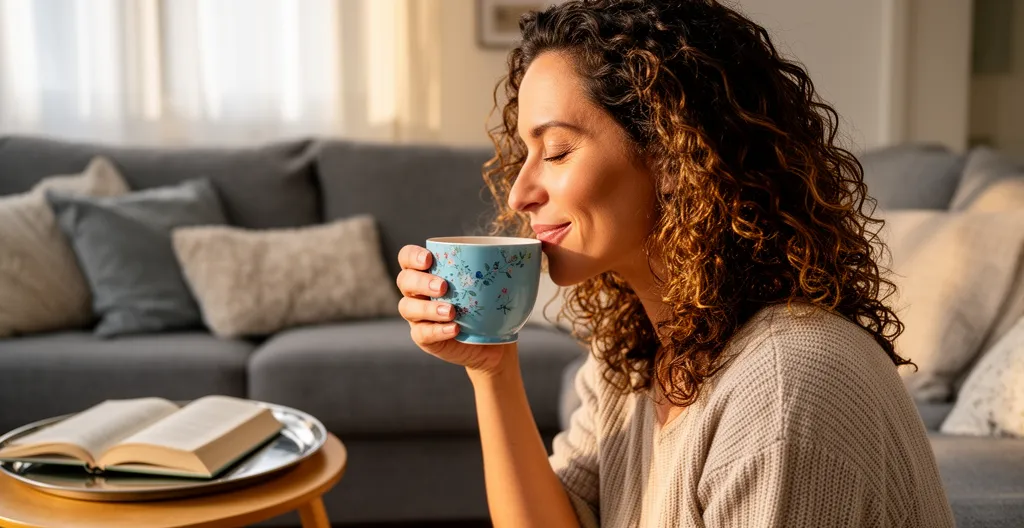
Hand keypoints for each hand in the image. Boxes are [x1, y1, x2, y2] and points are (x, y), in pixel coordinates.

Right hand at [397, 245, 513, 375]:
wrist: (495, 340)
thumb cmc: (491, 303)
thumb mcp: (495, 281)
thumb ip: (501, 262)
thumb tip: (535, 244)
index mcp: (429, 271)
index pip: (407, 257)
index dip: (413, 256)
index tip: (430, 259)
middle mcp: (417, 292)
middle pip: (404, 281)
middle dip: (421, 282)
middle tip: (444, 287)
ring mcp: (418, 316)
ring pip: (408, 308)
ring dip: (428, 308)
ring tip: (451, 311)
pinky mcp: (424, 338)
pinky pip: (422, 334)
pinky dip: (438, 330)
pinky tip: (455, 329)